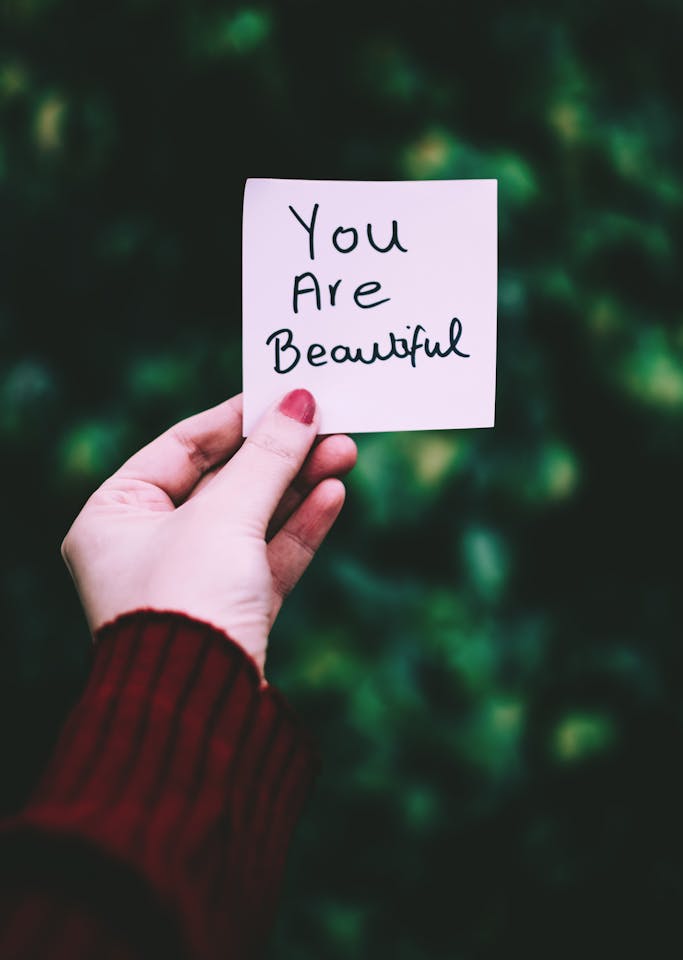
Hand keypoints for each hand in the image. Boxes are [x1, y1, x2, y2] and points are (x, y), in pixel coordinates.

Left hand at [60, 389, 355, 681]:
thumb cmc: (186, 598)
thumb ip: (267, 457)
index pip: (181, 446)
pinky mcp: (231, 610)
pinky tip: (334, 493)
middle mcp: (148, 545)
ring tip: (345, 450)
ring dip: (299, 484)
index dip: (236, 417)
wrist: (197, 705)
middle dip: (280, 453)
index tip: (284, 395)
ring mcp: (192, 580)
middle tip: (328, 421)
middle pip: (224, 481)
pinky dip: (300, 525)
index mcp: (115, 515)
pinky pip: (268, 555)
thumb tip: (300, 403)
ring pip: (253, 518)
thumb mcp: (225, 515)